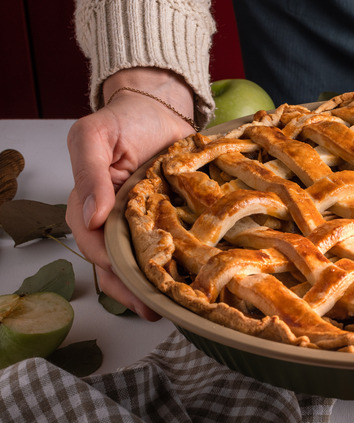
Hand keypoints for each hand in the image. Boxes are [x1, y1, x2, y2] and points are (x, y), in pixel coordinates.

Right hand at [65, 68, 195, 319]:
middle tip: (153, 310)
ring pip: (140, 262)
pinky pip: (168, 246)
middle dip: (132, 290)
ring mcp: (140, 221)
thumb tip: (90, 217)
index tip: (130, 280)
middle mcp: (112, 219)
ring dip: (152, 286)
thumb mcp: (94, 136)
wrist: (160, 107)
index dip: (108, 264)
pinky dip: (174, 265)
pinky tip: (188, 281)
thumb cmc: (124, 120)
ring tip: (171, 308)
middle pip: (115, 263)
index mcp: (89, 204)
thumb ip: (89, 173)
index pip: (92, 243)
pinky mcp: (167, 219)